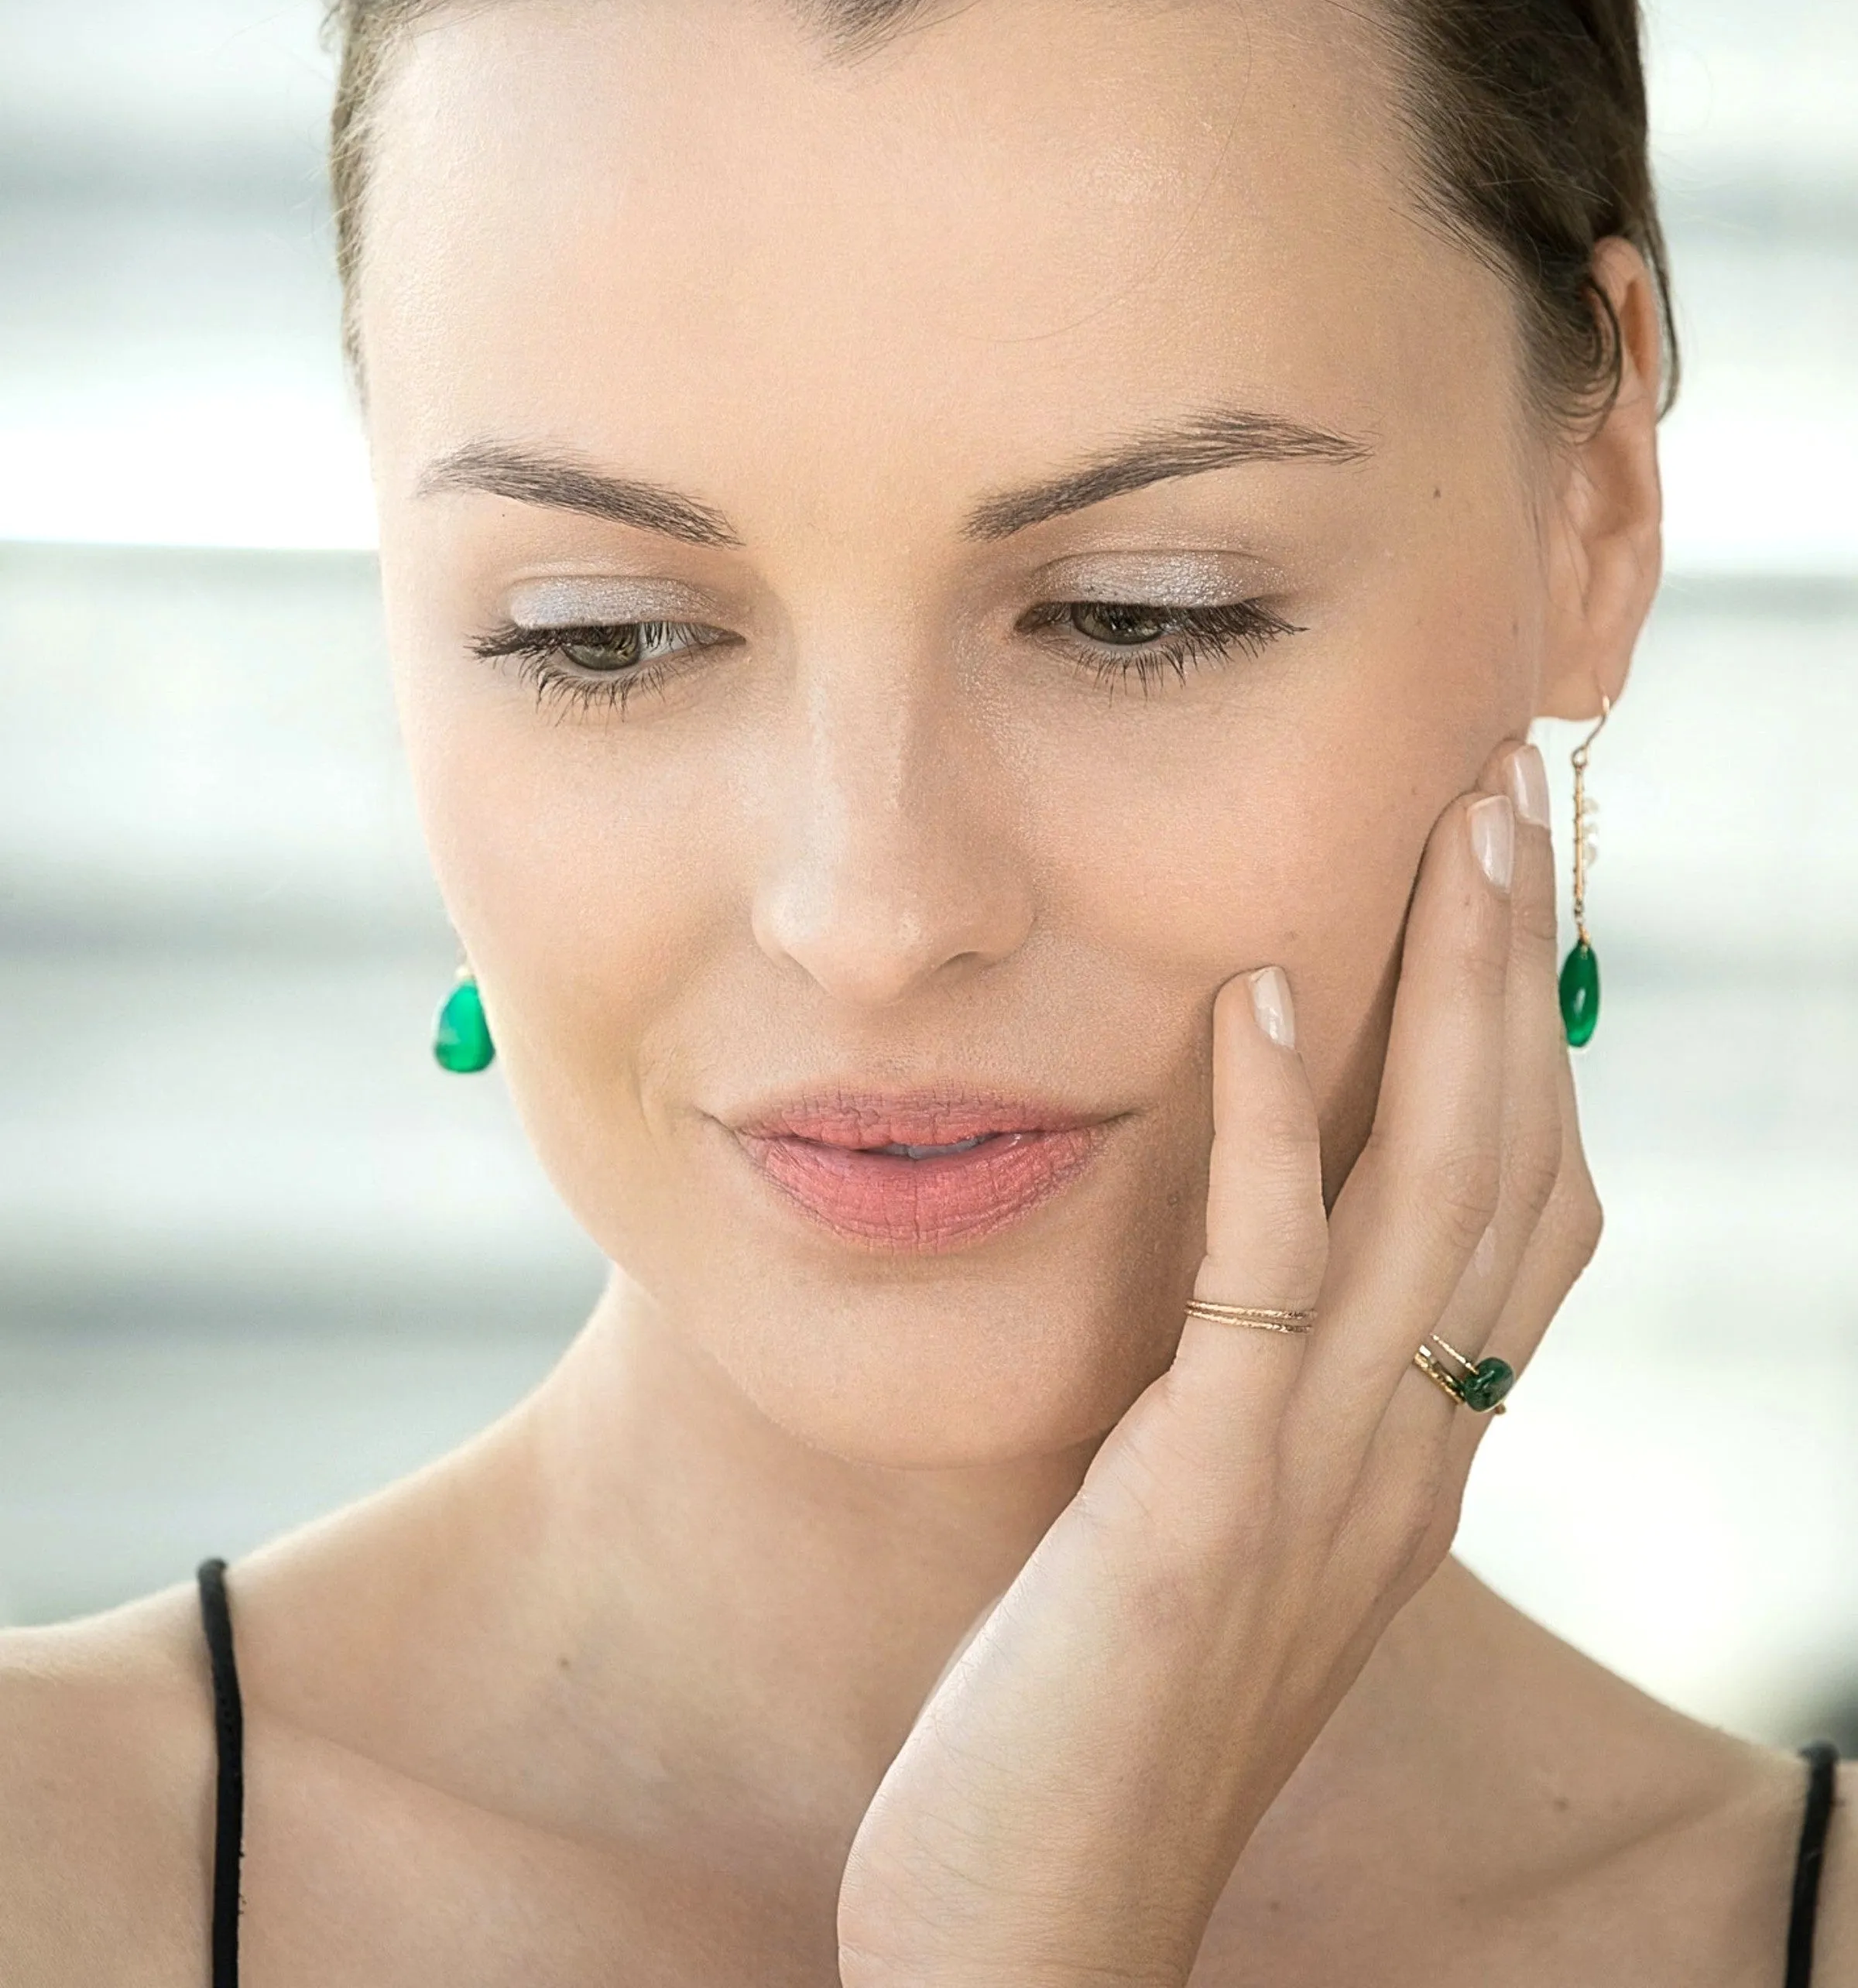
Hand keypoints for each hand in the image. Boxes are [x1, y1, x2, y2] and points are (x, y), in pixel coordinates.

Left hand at [835, 740, 1602, 1987]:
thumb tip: (1252, 1276)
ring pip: (1435, 1194)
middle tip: (1509, 786)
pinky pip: (1263, 1280)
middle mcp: (1402, 1458)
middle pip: (1515, 1165)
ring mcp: (1318, 1479)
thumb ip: (1257, 1406)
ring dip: (1449, 995)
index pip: (1529, 1215)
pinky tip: (1253, 988)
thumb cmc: (1094, 1731)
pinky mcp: (1203, 1502)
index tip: (1509, 881)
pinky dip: (1271, 1122)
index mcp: (1410, 1461)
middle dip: (1522, 966)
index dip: (1539, 1038)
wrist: (1033, 1944)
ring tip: (1451, 827)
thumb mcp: (1211, 1537)